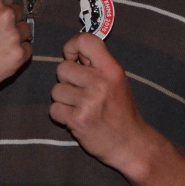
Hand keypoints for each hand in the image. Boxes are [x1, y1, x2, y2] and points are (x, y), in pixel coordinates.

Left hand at [50, 33, 160, 179]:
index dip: (71, 46)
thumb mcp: (117, 81)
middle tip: (81, 93)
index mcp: (111, 69)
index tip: (73, 58)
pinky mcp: (78, 120)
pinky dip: (61, 116)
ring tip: (81, 108)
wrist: (130, 144)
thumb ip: (96, 65)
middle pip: (62, 68)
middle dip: (67, 80)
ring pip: (56, 90)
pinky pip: (54, 109)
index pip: (85, 40)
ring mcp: (88, 102)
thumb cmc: (121, 111)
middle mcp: (100, 83)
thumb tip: (71, 51)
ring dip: (64, 100)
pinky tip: (76, 119)